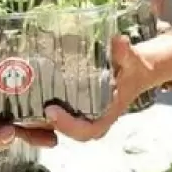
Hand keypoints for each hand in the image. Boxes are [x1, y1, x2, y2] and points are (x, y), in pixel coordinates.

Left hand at [45, 33, 171, 141]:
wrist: (138, 68)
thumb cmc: (134, 66)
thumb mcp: (131, 59)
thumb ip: (125, 52)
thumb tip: (119, 41)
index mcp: (109, 114)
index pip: (87, 130)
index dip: (69, 125)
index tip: (52, 110)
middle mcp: (97, 117)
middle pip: (72, 130)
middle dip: (54, 122)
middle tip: (40, 105)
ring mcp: (88, 112)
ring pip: (66, 122)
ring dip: (49, 114)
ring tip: (32, 97)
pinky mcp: (81, 103)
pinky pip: (64, 109)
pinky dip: (52, 102)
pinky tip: (37, 88)